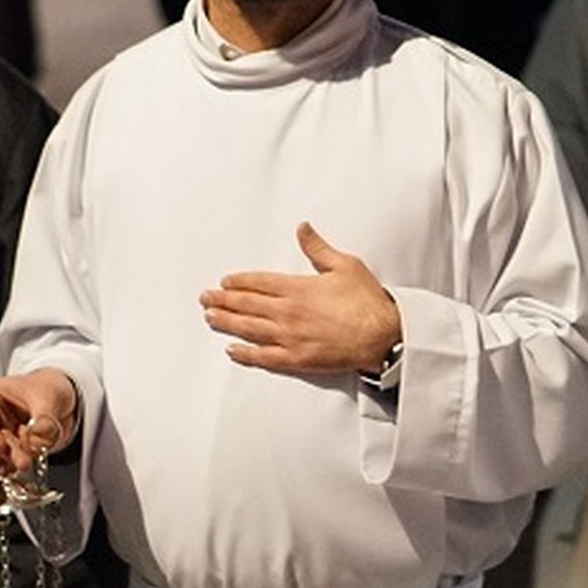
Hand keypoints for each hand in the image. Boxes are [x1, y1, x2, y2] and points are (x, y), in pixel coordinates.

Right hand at [0, 368, 76, 492]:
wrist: (67, 395)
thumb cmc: (49, 386)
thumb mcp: (48, 396)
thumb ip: (43, 420)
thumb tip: (37, 443)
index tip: (1, 447)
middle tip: (0, 474)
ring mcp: (4, 437)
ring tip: (0, 486)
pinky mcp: (16, 452)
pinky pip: (9, 467)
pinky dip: (7, 480)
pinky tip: (2, 492)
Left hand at [200, 222, 401, 375]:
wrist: (382, 336)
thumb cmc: (367, 302)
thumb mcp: (345, 265)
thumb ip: (318, 248)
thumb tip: (302, 228)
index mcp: (297, 288)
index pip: (259, 282)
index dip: (239, 282)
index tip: (225, 282)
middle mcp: (288, 312)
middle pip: (247, 305)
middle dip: (223, 301)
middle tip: (205, 299)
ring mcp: (290, 337)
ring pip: (249, 329)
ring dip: (227, 323)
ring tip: (210, 318)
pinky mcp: (297, 359)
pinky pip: (263, 357)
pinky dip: (245, 354)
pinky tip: (232, 350)